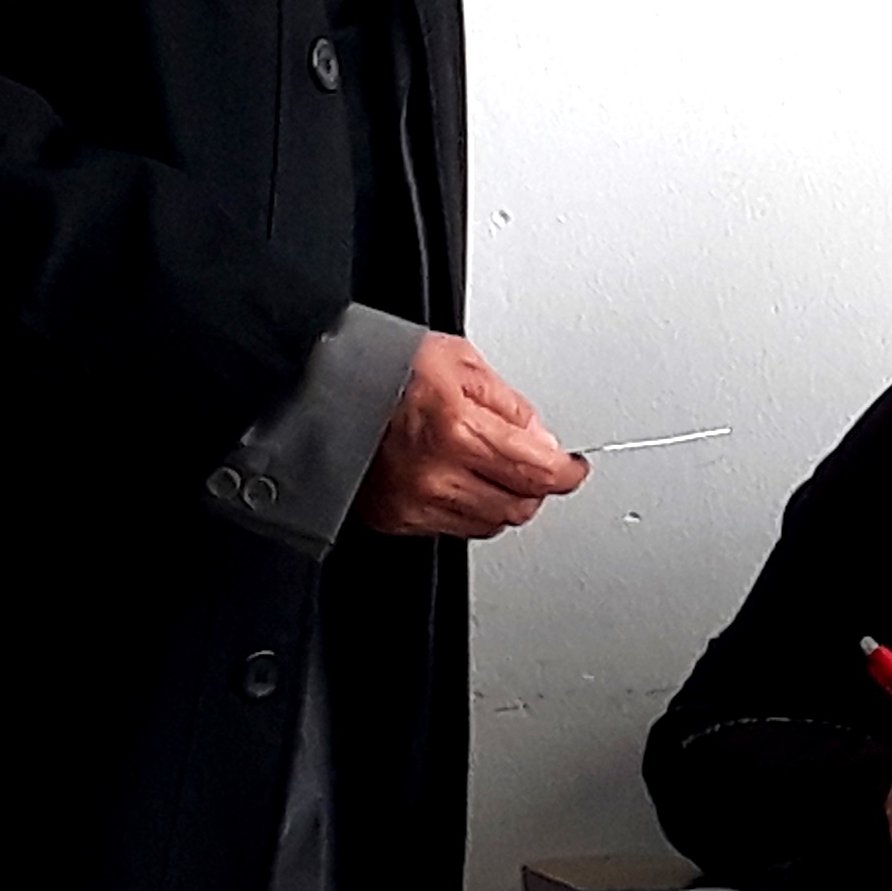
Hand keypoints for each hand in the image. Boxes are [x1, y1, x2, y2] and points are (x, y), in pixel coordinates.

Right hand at [356, 334, 586, 538]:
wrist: (318, 387)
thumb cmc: (380, 365)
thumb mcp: (460, 362)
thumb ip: (509, 405)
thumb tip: (543, 440)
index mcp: (457, 428)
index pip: (539, 471)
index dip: (566, 473)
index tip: (573, 469)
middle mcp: (436, 474)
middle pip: (519, 505)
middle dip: (536, 487)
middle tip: (534, 465)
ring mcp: (414, 502)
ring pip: (490, 523)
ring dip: (504, 500)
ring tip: (492, 468)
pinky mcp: (395, 518)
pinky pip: (454, 528)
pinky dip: (468, 509)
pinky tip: (459, 480)